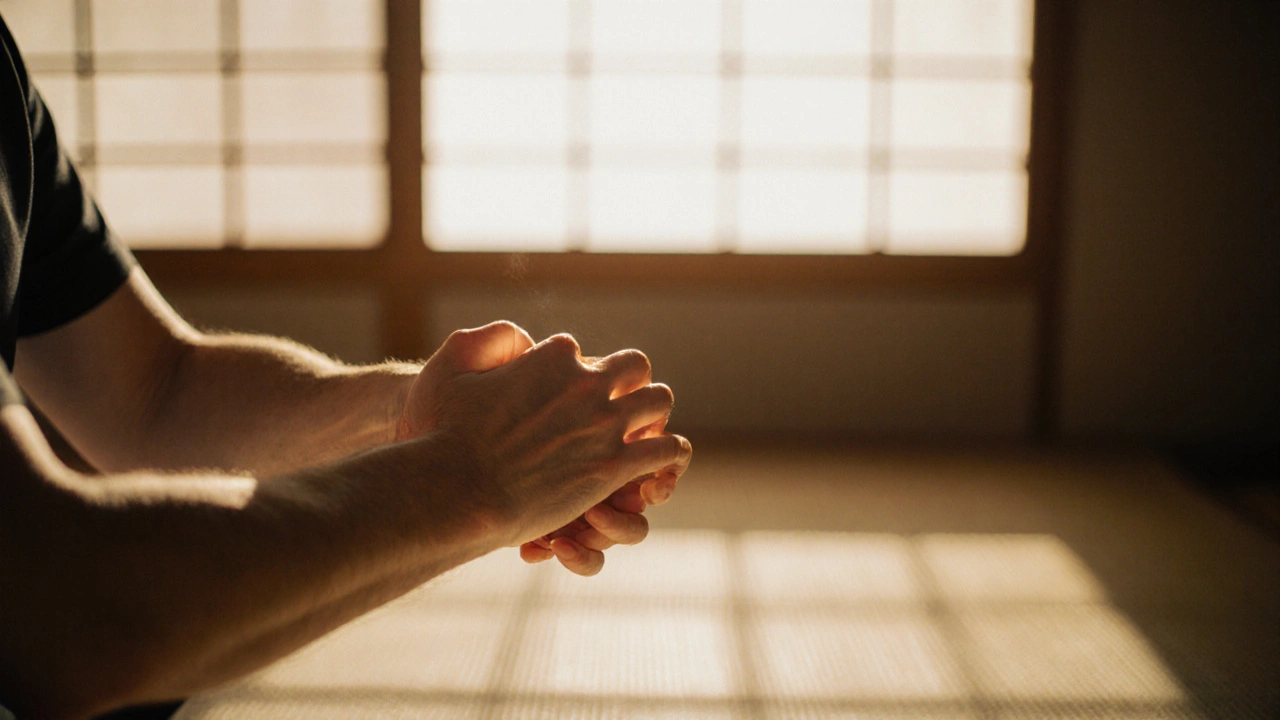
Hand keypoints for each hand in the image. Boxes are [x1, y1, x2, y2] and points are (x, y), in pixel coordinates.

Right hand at [397, 322, 690, 572]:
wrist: (459, 489)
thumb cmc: (446, 433)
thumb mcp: (451, 369)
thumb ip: (485, 341)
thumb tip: (521, 337)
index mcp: (553, 358)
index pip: (578, 350)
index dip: (570, 370)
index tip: (560, 392)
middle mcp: (587, 383)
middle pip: (635, 364)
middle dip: (627, 382)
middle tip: (614, 405)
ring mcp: (606, 424)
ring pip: (659, 400)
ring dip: (649, 413)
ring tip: (637, 431)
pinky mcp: (615, 466)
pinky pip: (666, 448)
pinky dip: (664, 453)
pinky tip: (650, 464)